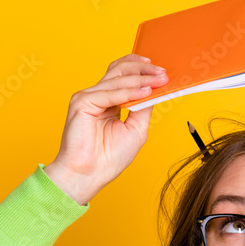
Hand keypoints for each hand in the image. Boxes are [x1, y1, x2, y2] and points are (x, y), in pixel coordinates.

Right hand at [44, 53, 168, 204]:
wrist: (89, 175)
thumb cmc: (109, 158)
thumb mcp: (136, 129)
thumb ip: (143, 107)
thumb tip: (156, 89)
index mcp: (108, 101)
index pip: (124, 75)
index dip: (142, 70)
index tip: (163, 72)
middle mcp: (97, 95)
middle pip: (120, 71)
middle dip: (144, 70)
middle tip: (163, 73)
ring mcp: (88, 97)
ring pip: (117, 80)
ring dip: (141, 79)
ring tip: (159, 80)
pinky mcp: (82, 102)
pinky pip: (110, 94)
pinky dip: (129, 92)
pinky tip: (145, 92)